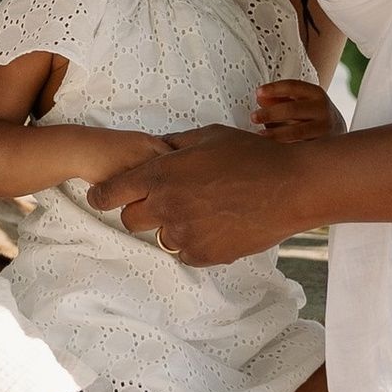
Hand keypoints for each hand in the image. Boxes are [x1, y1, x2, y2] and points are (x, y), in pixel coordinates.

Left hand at [90, 127, 290, 266]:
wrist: (292, 187)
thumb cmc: (252, 155)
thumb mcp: (209, 137)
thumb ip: (175, 144)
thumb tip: (155, 147)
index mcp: (162, 174)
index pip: (110, 193)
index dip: (102, 196)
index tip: (100, 198)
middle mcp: (167, 206)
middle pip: (130, 220)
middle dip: (139, 211)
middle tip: (161, 203)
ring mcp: (186, 233)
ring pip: (160, 238)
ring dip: (172, 227)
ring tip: (202, 211)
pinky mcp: (205, 255)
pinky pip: (186, 253)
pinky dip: (195, 242)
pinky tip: (217, 224)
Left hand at [256, 79, 343, 144]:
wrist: (340, 136)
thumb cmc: (311, 115)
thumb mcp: (300, 102)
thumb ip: (280, 99)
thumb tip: (260, 98)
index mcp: (316, 93)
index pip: (293, 86)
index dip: (274, 88)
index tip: (257, 92)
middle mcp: (322, 110)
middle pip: (292, 109)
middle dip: (270, 113)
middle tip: (253, 117)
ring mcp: (324, 130)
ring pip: (296, 132)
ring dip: (274, 134)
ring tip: (258, 136)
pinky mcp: (322, 147)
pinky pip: (299, 147)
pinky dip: (283, 148)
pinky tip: (271, 149)